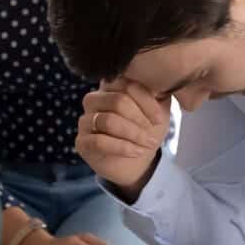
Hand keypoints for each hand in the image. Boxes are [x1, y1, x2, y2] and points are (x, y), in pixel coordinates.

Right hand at [76, 78, 170, 197]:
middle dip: (139, 119)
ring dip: (133, 134)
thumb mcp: (158, 110)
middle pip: (117, 101)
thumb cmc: (146, 130)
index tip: (159, 119)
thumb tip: (162, 84)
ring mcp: (85, 120)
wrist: (138, 161)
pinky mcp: (82, 142)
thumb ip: (160, 92)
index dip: (146, 102)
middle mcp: (94, 100)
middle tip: (152, 133)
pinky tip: (136, 152)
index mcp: (111, 86)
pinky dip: (122, 147)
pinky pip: (99, 141)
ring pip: (108, 120)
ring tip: (147, 144)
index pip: (127, 84)